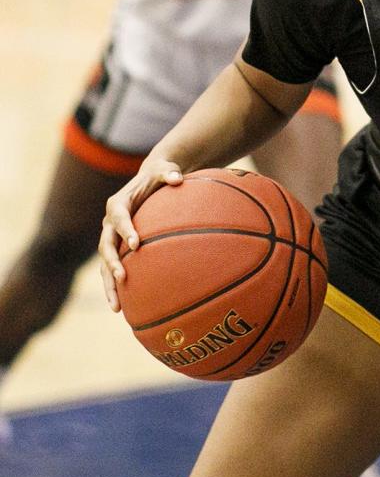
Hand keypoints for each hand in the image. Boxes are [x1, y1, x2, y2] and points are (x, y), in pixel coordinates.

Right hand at [98, 153, 183, 311]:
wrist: (150, 179)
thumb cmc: (160, 174)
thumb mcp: (165, 169)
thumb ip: (169, 172)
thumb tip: (177, 178)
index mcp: (118, 203)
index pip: (118, 217)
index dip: (125, 230)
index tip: (136, 245)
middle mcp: (109, 222)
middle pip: (106, 245)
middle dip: (111, 263)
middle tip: (122, 278)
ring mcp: (110, 237)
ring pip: (104, 264)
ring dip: (108, 285)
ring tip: (116, 307)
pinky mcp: (116, 248)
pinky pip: (112, 270)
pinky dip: (115, 287)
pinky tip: (123, 307)